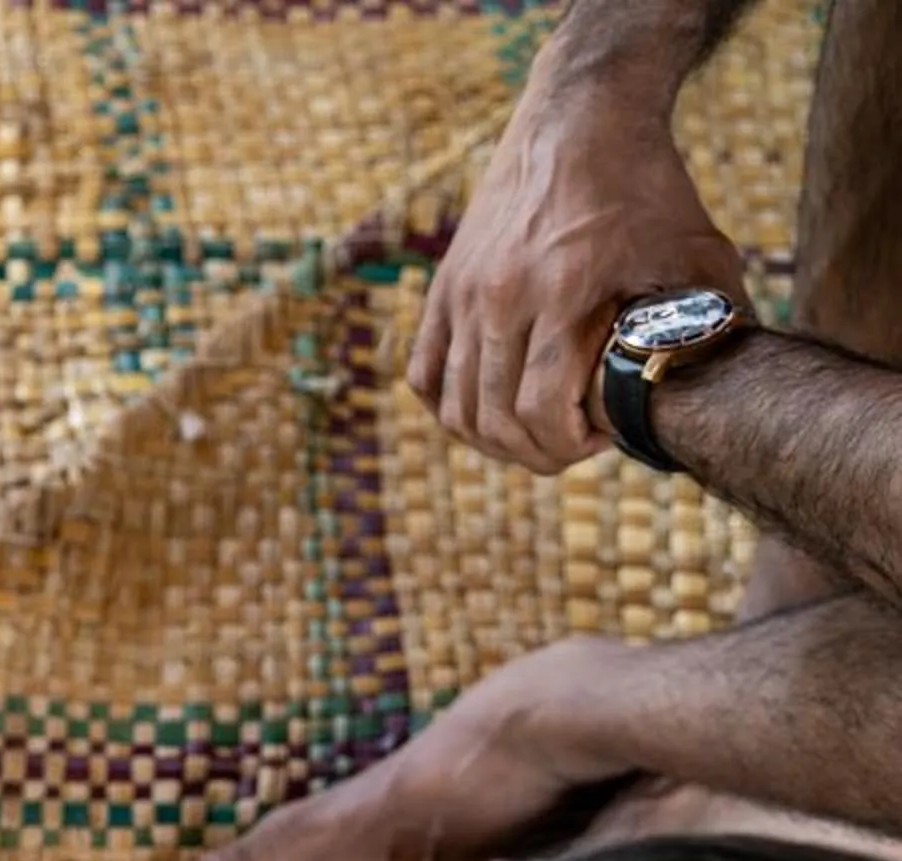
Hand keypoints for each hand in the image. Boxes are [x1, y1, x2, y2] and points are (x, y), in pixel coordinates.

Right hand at [408, 70, 746, 472]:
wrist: (581, 120)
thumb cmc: (649, 189)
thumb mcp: (697, 255)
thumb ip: (711, 325)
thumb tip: (723, 392)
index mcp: (564, 292)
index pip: (538, 409)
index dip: (566, 446)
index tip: (598, 441)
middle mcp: (500, 297)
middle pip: (493, 418)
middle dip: (534, 453)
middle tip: (569, 449)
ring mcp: (462, 294)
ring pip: (454, 407)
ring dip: (491, 439)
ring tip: (530, 435)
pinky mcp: (443, 288)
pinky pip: (424, 374)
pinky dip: (448, 407)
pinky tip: (484, 410)